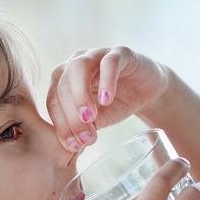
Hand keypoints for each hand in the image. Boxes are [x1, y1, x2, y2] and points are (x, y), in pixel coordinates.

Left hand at [46, 46, 171, 152]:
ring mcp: (95, 55)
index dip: (61, 125)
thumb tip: (73, 146)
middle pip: (62, 86)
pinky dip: (105, 81)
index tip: (73, 147)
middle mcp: (73, 64)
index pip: (53, 102)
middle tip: (85, 138)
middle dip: (71, 115)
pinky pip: (108, 63)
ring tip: (90, 117)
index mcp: (62, 80)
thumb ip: (82, 129)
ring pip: (78, 68)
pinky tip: (106, 100)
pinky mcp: (119, 53)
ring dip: (80, 95)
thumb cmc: (114, 105)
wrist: (145, 91)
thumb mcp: (95, 121)